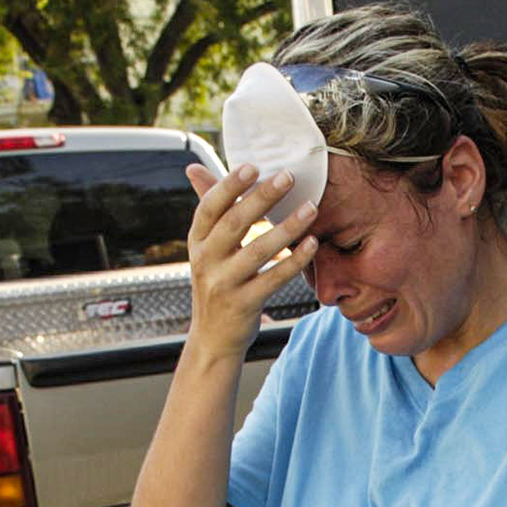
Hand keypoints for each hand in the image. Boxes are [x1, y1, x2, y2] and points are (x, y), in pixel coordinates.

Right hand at [184, 162, 318, 359]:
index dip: (229, 185)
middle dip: (262, 198)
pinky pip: (272, 280)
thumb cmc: (217, 284)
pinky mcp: (243, 305)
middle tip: (288, 176)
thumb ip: (210, 209)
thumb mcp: (206, 249)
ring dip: (287, 227)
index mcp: (197, 242)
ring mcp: (223, 285)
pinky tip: (312, 244)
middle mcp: (205, 261)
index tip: (253, 166)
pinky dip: (294, 261)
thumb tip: (194, 167)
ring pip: (257, 251)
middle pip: (233, 223)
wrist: (213, 340)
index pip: (209, 207)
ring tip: (311, 208)